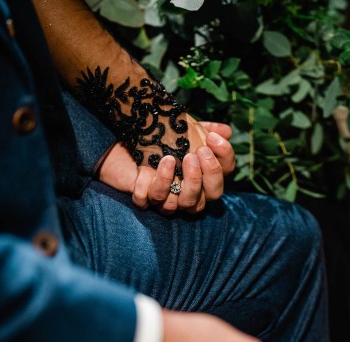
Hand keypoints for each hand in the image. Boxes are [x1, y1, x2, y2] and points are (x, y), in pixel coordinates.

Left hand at [98, 117, 235, 213]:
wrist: (125, 136)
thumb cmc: (160, 137)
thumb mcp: (185, 129)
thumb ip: (205, 131)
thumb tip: (224, 132)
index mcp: (198, 183)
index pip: (219, 183)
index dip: (221, 164)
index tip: (211, 138)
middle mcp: (183, 196)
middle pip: (205, 201)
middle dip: (204, 178)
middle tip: (195, 154)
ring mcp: (162, 199)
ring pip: (179, 205)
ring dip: (181, 183)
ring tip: (173, 158)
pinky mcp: (141, 197)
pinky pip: (147, 199)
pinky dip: (153, 184)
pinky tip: (153, 166)